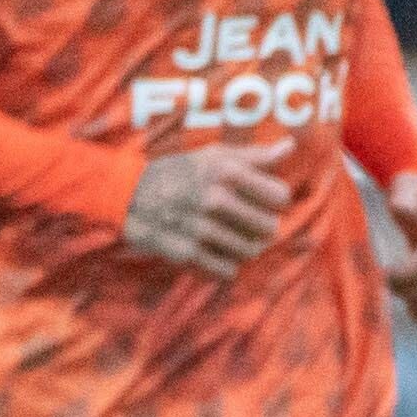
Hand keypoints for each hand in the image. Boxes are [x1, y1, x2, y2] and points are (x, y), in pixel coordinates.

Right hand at [123, 138, 291, 277]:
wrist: (127, 194)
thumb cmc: (178, 171)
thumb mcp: (213, 155)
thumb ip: (254, 155)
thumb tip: (289, 147)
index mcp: (226, 171)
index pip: (280, 196)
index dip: (275, 199)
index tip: (263, 199)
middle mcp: (216, 199)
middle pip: (269, 227)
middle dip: (262, 227)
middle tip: (249, 223)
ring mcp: (201, 228)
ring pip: (250, 251)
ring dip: (245, 247)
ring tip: (233, 238)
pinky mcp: (187, 253)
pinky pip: (227, 270)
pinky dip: (226, 265)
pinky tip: (216, 252)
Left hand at [384, 172, 416, 329]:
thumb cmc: (415, 197)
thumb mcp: (406, 186)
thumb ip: (402, 196)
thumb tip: (402, 211)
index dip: (405, 273)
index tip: (384, 274)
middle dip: (405, 291)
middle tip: (386, 284)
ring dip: (414, 306)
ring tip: (398, 293)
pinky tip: (411, 307)